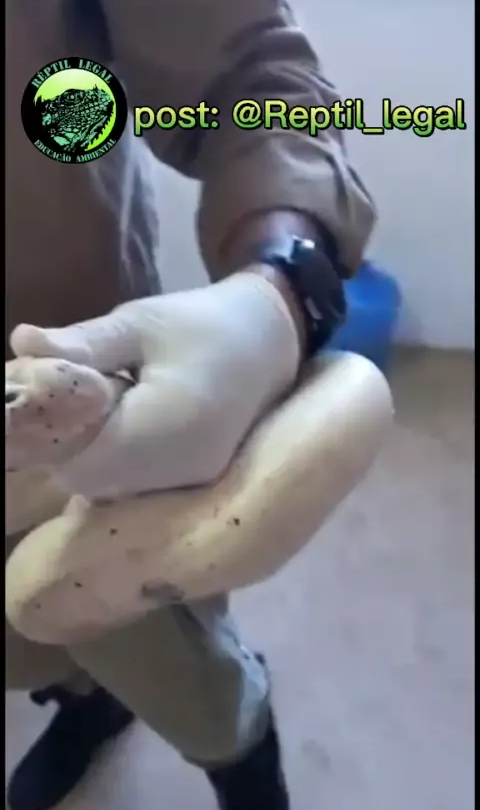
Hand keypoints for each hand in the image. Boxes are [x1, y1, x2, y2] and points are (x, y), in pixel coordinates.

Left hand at [10, 272, 300, 499]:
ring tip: (105, 402)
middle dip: (68, 442)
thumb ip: (82, 343)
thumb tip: (21, 343)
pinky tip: (126, 421)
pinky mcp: (195, 481)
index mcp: (166, 430)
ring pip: (110, 486)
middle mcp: (180, 471)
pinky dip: (117, 459)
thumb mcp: (141, 323)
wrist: (273, 339)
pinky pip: (136, 484)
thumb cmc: (205, 323)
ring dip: (92, 451)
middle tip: (75, 392)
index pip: (79, 460)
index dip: (53, 432)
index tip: (49, 393)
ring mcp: (191, 482)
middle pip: (91, 480)